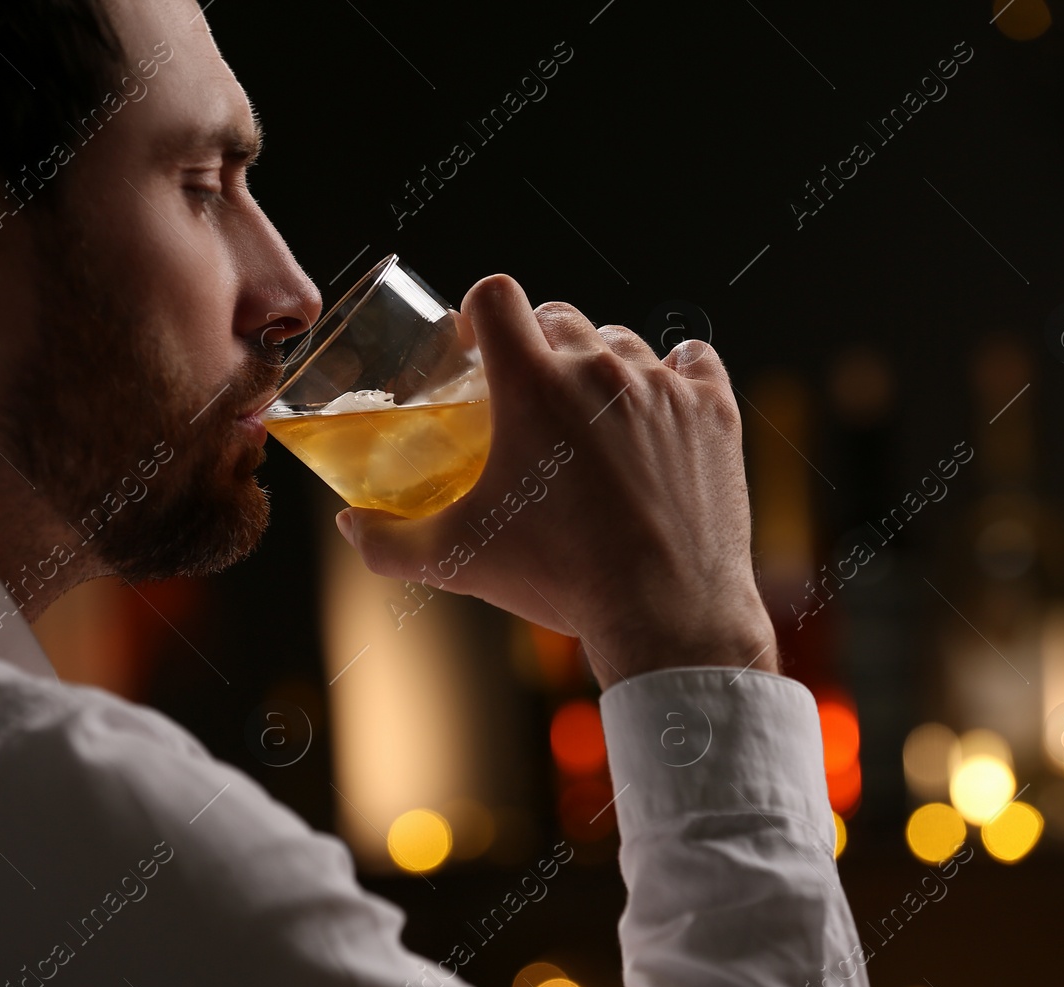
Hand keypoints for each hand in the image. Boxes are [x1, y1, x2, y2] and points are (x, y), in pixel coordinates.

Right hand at [334, 274, 777, 687]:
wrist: (667, 614)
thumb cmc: (561, 581)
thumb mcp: (459, 560)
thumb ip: (389, 541)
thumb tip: (349, 526)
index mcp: (532, 385)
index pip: (497, 295)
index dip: (481, 312)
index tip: (480, 347)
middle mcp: (600, 368)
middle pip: (559, 316)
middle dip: (539, 346)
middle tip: (533, 397)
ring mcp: (663, 385)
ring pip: (622, 342)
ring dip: (601, 366)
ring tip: (593, 416)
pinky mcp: (714, 409)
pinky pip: (692, 360)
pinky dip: (675, 375)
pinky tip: (659, 404)